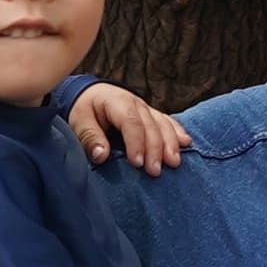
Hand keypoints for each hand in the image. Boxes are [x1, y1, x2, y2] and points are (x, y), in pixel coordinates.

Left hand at [67, 81, 184, 171]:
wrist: (91, 94)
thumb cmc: (84, 109)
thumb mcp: (79, 121)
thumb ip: (90, 137)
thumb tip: (102, 156)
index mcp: (117, 101)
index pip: (131, 122)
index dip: (136, 143)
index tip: (138, 164)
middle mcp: (136, 103)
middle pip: (151, 126)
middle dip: (155, 149)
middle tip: (155, 171)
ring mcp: (146, 108)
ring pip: (163, 124)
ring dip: (170, 144)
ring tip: (174, 162)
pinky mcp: (152, 114)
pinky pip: (168, 122)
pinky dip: (177, 133)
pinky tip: (186, 144)